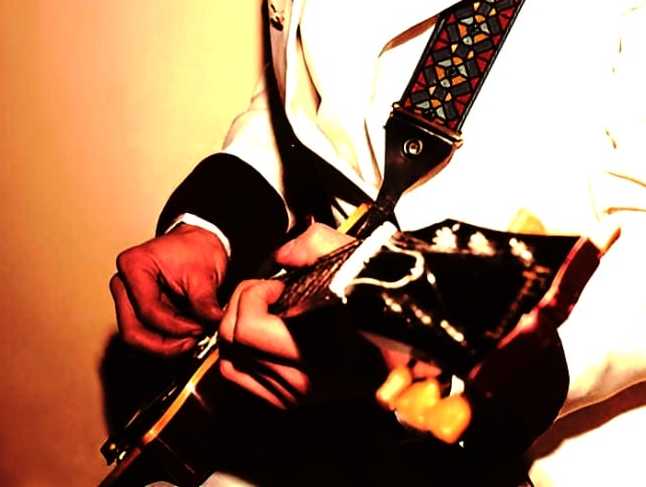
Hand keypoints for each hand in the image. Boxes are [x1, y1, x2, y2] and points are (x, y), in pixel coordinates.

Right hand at [111, 225, 228, 355]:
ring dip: (164, 347)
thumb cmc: (197, 249)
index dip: (175, 327)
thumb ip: (205, 302)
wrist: (199, 244)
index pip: (148, 310)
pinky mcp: (135, 312)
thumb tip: (211, 324)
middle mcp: (123, 284)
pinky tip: (185, 339)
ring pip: (135, 339)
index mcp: (134, 265)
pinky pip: (143, 337)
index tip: (200, 328)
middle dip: (164, 344)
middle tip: (192, 343)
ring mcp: (126, 299)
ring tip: (191, 341)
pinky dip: (164, 344)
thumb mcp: (205, 273)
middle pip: (132, 331)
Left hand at [217, 223, 385, 407]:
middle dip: (241, 304)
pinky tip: (267, 334)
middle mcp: (303, 378)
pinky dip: (243, 354)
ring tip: (267, 312)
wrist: (414, 339)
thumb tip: (283, 255)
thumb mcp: (357, 257)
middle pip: (233, 342)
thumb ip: (313, 244)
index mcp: (317, 348)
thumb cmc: (388, 297)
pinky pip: (243, 379)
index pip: (247, 328)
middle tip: (267, 291)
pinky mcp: (293, 401)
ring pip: (231, 363)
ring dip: (239, 330)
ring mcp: (297, 394)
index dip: (254, 293)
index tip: (277, 283)